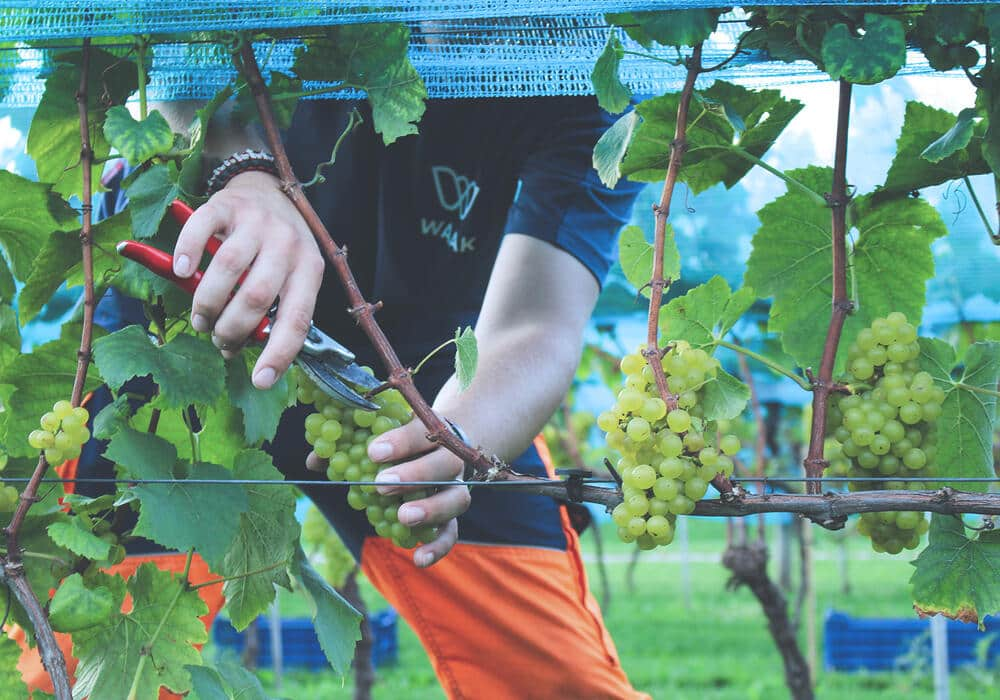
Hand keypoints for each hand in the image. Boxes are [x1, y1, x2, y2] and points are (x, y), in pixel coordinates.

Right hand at [172, 171, 324, 388]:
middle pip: (256, 297)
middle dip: (231, 329)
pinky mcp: (227, 205)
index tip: (261, 381)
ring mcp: (257, 222)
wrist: (267, 188)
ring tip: (201, 318)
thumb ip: (273, 308)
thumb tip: (243, 351)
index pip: (298, 318)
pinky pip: (202, 230)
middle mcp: (288, 244)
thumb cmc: (277, 247)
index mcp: (310, 269)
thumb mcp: (289, 276)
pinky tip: (181, 271)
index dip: (279, 353)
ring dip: (207, 303)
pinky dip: (187, 253)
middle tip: (217, 339)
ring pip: (228, 269)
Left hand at [306, 416, 471, 567]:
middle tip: (380, 485)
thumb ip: (347, 445)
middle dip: (414, 474)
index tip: (372, 451)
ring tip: (403, 517)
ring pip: (457, 497)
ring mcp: (454, 486)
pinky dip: (438, 546)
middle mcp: (449, 457)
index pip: (421, 431)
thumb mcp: (378, 437)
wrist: (440, 447)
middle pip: (445, 463)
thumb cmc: (400, 442)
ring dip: (432, 508)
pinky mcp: (453, 515)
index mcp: (429, 430)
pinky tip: (418, 559)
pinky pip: (452, 531)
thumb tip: (315, 460)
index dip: (400, 441)